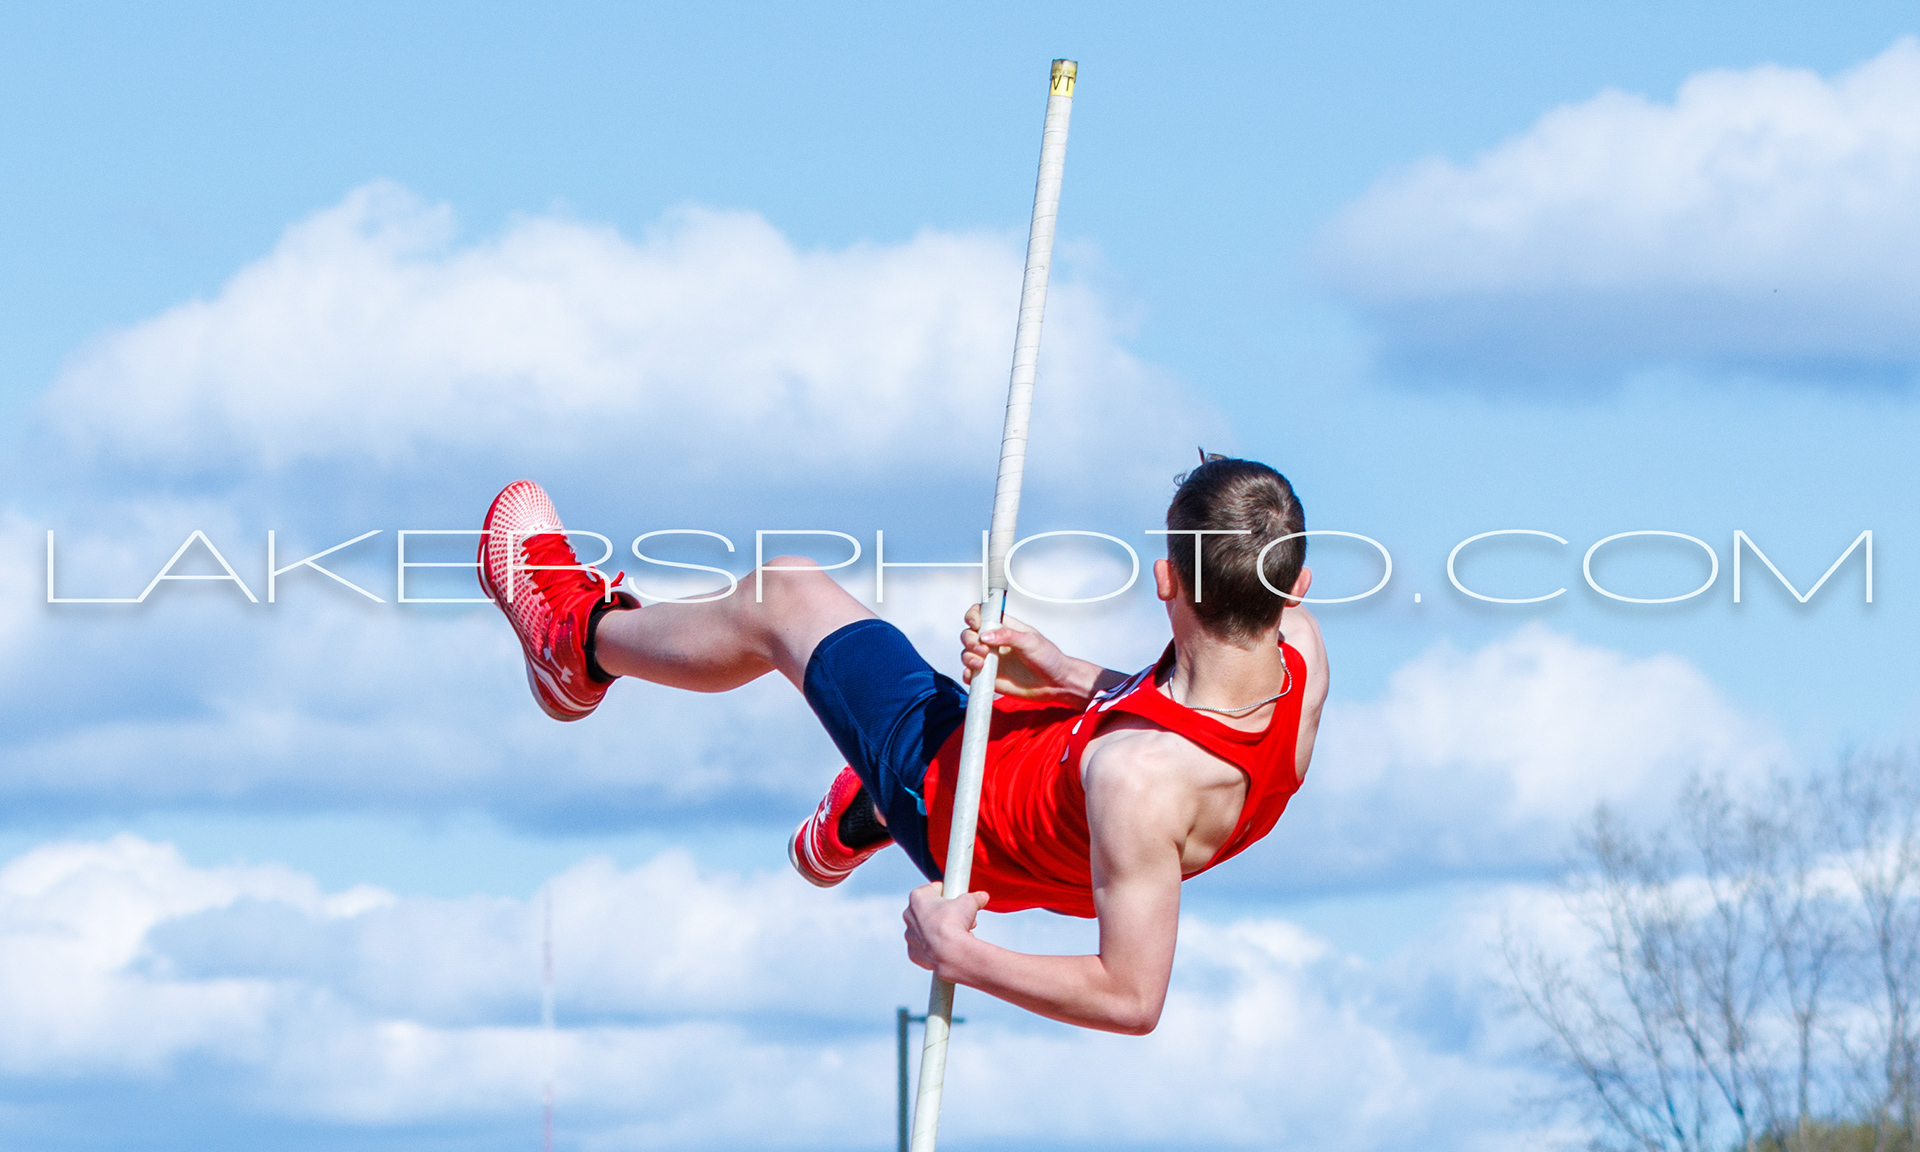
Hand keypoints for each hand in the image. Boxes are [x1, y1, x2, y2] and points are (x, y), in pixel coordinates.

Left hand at [903, 882, 989, 977]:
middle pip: (929, 910)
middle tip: (960, 916)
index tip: (956, 897)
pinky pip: (926, 947)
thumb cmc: (953, 924)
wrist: (950, 952)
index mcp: (918, 898)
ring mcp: (911, 936)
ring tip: (959, 933)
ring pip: (927, 930)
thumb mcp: (970, 902)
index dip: (947, 892)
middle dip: (946, 913)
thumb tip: (981, 897)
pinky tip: (949, 946)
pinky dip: (936, 947)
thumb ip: (975, 898)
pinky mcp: (915, 953)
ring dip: (941, 930)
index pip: (932, 889)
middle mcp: (910, 916)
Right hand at [959, 606, 1089, 703]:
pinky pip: (970, 675)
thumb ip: (1008, 636)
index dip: (973, 616)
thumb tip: (985, 635)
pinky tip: (979, 675)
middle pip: (969, 634)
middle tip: (982, 649)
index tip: (976, 624)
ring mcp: (990, 660)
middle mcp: (994, 642)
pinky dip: (969, 674)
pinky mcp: (989, 677)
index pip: (981, 614)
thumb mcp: (1030, 641)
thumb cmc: (1048, 658)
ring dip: (968, 657)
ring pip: (966, 654)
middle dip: (970, 640)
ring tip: (981, 663)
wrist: (1055, 683)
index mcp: (1004, 627)